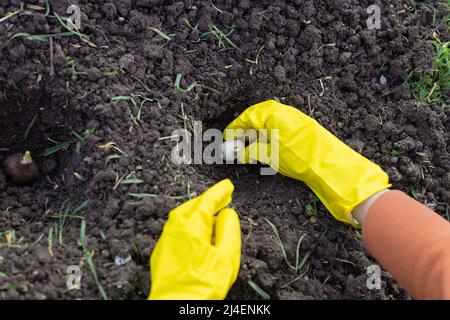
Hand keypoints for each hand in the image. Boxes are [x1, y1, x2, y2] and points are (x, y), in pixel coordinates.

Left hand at [148, 179, 240, 299]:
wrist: (177, 305)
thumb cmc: (203, 284)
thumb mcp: (227, 255)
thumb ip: (230, 229)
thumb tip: (227, 214)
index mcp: (192, 222)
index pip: (209, 199)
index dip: (220, 191)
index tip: (228, 185)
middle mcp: (175, 225)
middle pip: (195, 205)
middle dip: (211, 200)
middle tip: (225, 198)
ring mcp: (166, 237)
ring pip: (184, 215)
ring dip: (200, 212)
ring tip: (214, 213)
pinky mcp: (162, 249)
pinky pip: (177, 228)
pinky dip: (190, 224)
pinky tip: (199, 232)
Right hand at [224, 100, 389, 225]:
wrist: (328, 164)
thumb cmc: (297, 158)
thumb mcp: (268, 156)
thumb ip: (250, 151)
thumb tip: (237, 152)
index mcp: (272, 113)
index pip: (247, 117)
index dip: (234, 128)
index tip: (226, 137)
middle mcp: (283, 110)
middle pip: (257, 115)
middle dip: (245, 128)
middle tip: (237, 141)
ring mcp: (294, 116)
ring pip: (269, 120)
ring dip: (257, 131)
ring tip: (250, 145)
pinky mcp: (302, 124)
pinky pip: (279, 123)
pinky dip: (269, 132)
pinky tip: (267, 144)